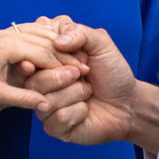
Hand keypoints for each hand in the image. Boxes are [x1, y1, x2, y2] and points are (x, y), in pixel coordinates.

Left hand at [0, 22, 73, 116]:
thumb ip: (24, 99)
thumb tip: (47, 106)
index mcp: (7, 47)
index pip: (45, 53)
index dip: (65, 65)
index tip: (82, 75)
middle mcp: (6, 34)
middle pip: (45, 41)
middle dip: (65, 55)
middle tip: (84, 68)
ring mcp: (2, 33)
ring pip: (38, 33)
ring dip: (55, 46)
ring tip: (72, 61)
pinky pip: (27, 33)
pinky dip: (42, 41)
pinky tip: (53, 53)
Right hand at [29, 20, 158, 147]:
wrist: (128, 103)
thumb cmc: (112, 72)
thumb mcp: (101, 44)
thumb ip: (80, 32)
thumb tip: (57, 41)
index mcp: (46, 59)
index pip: (30, 52)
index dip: (52, 54)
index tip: (74, 56)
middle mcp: (40, 81)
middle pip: (32, 78)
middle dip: (65, 75)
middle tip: (84, 73)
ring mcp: (44, 105)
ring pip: (46, 99)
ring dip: (76, 93)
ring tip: (87, 91)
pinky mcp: (53, 126)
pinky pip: (58, 117)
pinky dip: (79, 111)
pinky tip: (86, 110)